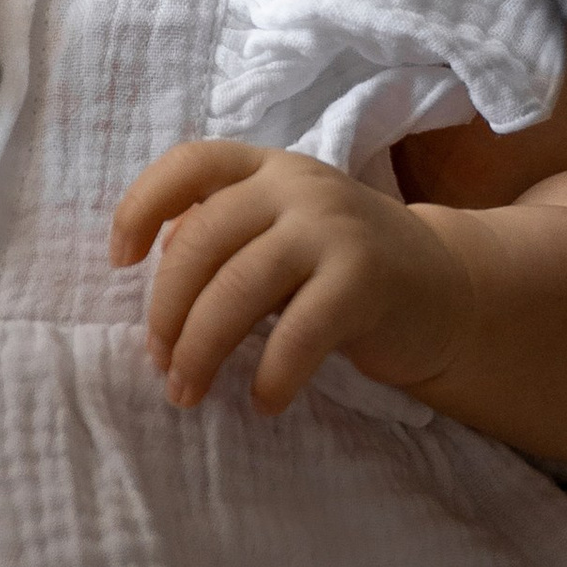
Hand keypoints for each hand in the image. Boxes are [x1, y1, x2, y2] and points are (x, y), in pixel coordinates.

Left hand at [113, 139, 478, 412]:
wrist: (446, 289)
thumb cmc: (342, 270)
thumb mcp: (281, 235)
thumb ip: (226, 241)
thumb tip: (156, 283)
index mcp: (266, 169)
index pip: (190, 164)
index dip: (141, 206)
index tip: (120, 261)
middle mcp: (297, 186)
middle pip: (201, 241)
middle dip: (167, 312)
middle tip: (160, 365)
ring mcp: (334, 228)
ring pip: (238, 287)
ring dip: (201, 350)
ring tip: (187, 393)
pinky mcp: (365, 279)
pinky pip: (297, 332)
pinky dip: (271, 375)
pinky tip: (263, 402)